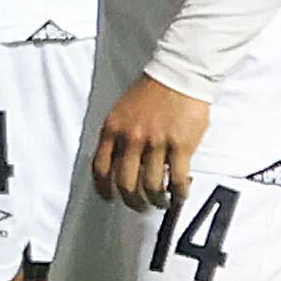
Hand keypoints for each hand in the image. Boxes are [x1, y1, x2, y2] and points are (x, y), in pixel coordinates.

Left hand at [90, 74, 211, 213]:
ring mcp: (156, 143)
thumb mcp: (123, 111)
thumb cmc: (152, 91)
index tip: (110, 198)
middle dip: (132, 201)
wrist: (179, 74)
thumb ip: (118, 136)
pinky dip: (178, 193)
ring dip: (156, 200)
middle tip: (140, 206)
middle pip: (125, 183)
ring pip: (151, 186)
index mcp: (113, 129)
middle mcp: (131, 138)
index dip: (104, 189)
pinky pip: (176, 179)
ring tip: (162, 202)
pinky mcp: (180, 145)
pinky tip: (180, 195)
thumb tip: (119, 163)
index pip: (100, 168)